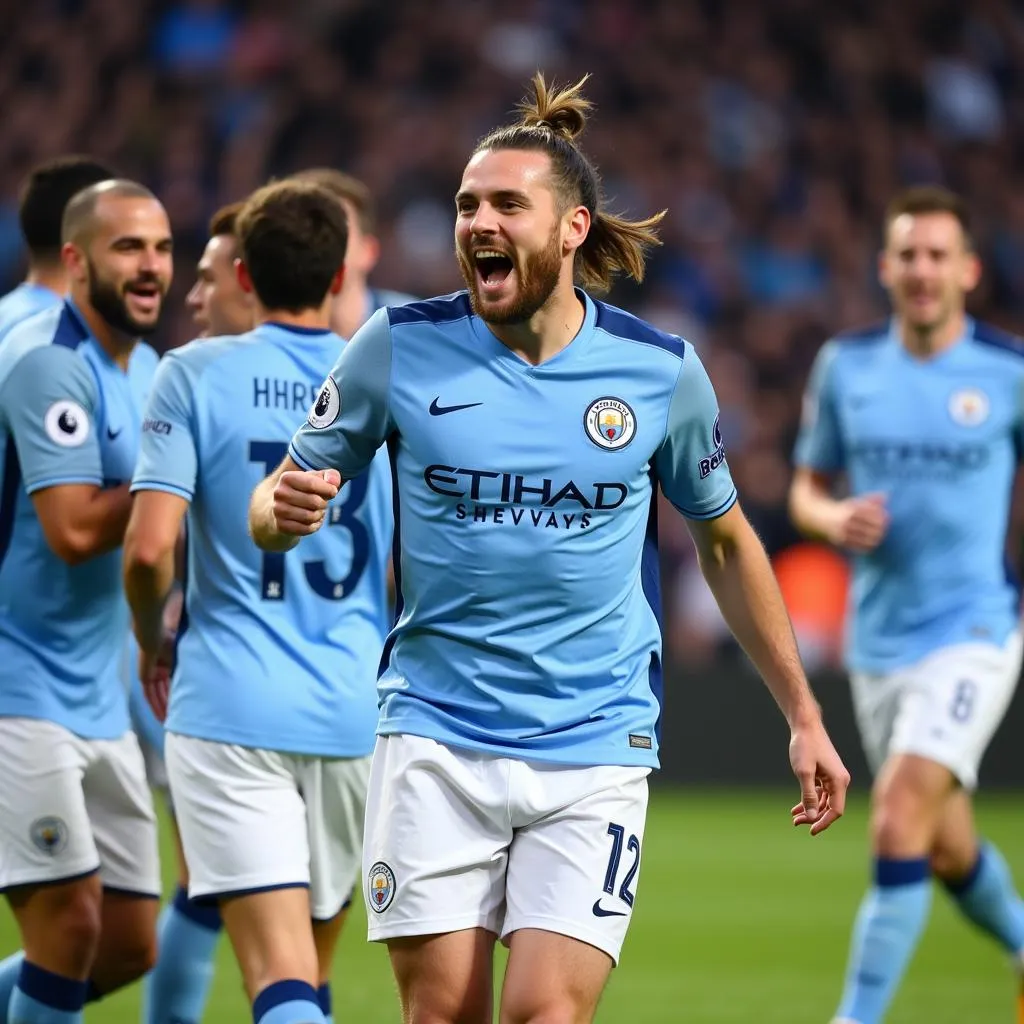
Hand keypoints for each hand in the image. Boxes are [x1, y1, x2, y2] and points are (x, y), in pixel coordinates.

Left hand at [138, 633, 174, 722]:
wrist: (156, 638)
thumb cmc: (171, 644)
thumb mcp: (181, 661)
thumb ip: (182, 673)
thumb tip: (193, 687)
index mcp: (167, 666)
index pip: (172, 685)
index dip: (176, 697)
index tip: (183, 707)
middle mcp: (158, 672)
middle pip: (163, 693)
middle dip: (169, 706)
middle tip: (175, 720)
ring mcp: (150, 675)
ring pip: (156, 696)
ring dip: (161, 708)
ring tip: (168, 721)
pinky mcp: (144, 678)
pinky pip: (149, 695)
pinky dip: (154, 704)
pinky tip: (160, 714)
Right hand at [272, 469, 340, 535]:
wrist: (284, 508)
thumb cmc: (306, 490)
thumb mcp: (318, 479)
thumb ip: (331, 476)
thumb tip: (334, 482)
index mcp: (287, 478)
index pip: (312, 484)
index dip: (329, 489)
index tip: (333, 491)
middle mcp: (279, 493)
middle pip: (314, 502)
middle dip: (324, 504)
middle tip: (322, 503)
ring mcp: (278, 510)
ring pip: (310, 517)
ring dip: (319, 515)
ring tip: (316, 511)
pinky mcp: (281, 526)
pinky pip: (306, 529)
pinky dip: (315, 526)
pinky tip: (312, 521)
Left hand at [788, 715, 849, 835]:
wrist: (805, 725)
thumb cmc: (805, 746)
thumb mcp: (804, 773)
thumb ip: (809, 795)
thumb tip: (812, 817)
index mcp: (839, 781)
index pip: (836, 810)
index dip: (823, 822)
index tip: (810, 831)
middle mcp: (840, 780)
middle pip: (830, 807)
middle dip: (814, 816)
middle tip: (796, 822)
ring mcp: (833, 777)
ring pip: (824, 800)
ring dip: (811, 809)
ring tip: (794, 817)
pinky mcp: (826, 773)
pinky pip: (820, 792)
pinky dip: (810, 799)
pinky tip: (797, 807)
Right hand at [829, 492, 887, 552]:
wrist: (821, 517)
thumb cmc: (843, 509)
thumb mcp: (855, 502)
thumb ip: (870, 499)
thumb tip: (886, 496)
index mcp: (850, 510)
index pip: (871, 514)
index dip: (881, 517)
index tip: (887, 518)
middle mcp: (846, 521)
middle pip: (869, 527)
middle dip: (879, 529)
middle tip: (884, 530)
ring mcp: (842, 531)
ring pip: (864, 538)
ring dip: (874, 539)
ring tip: (879, 537)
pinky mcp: (840, 540)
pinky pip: (857, 546)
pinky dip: (866, 546)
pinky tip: (871, 544)